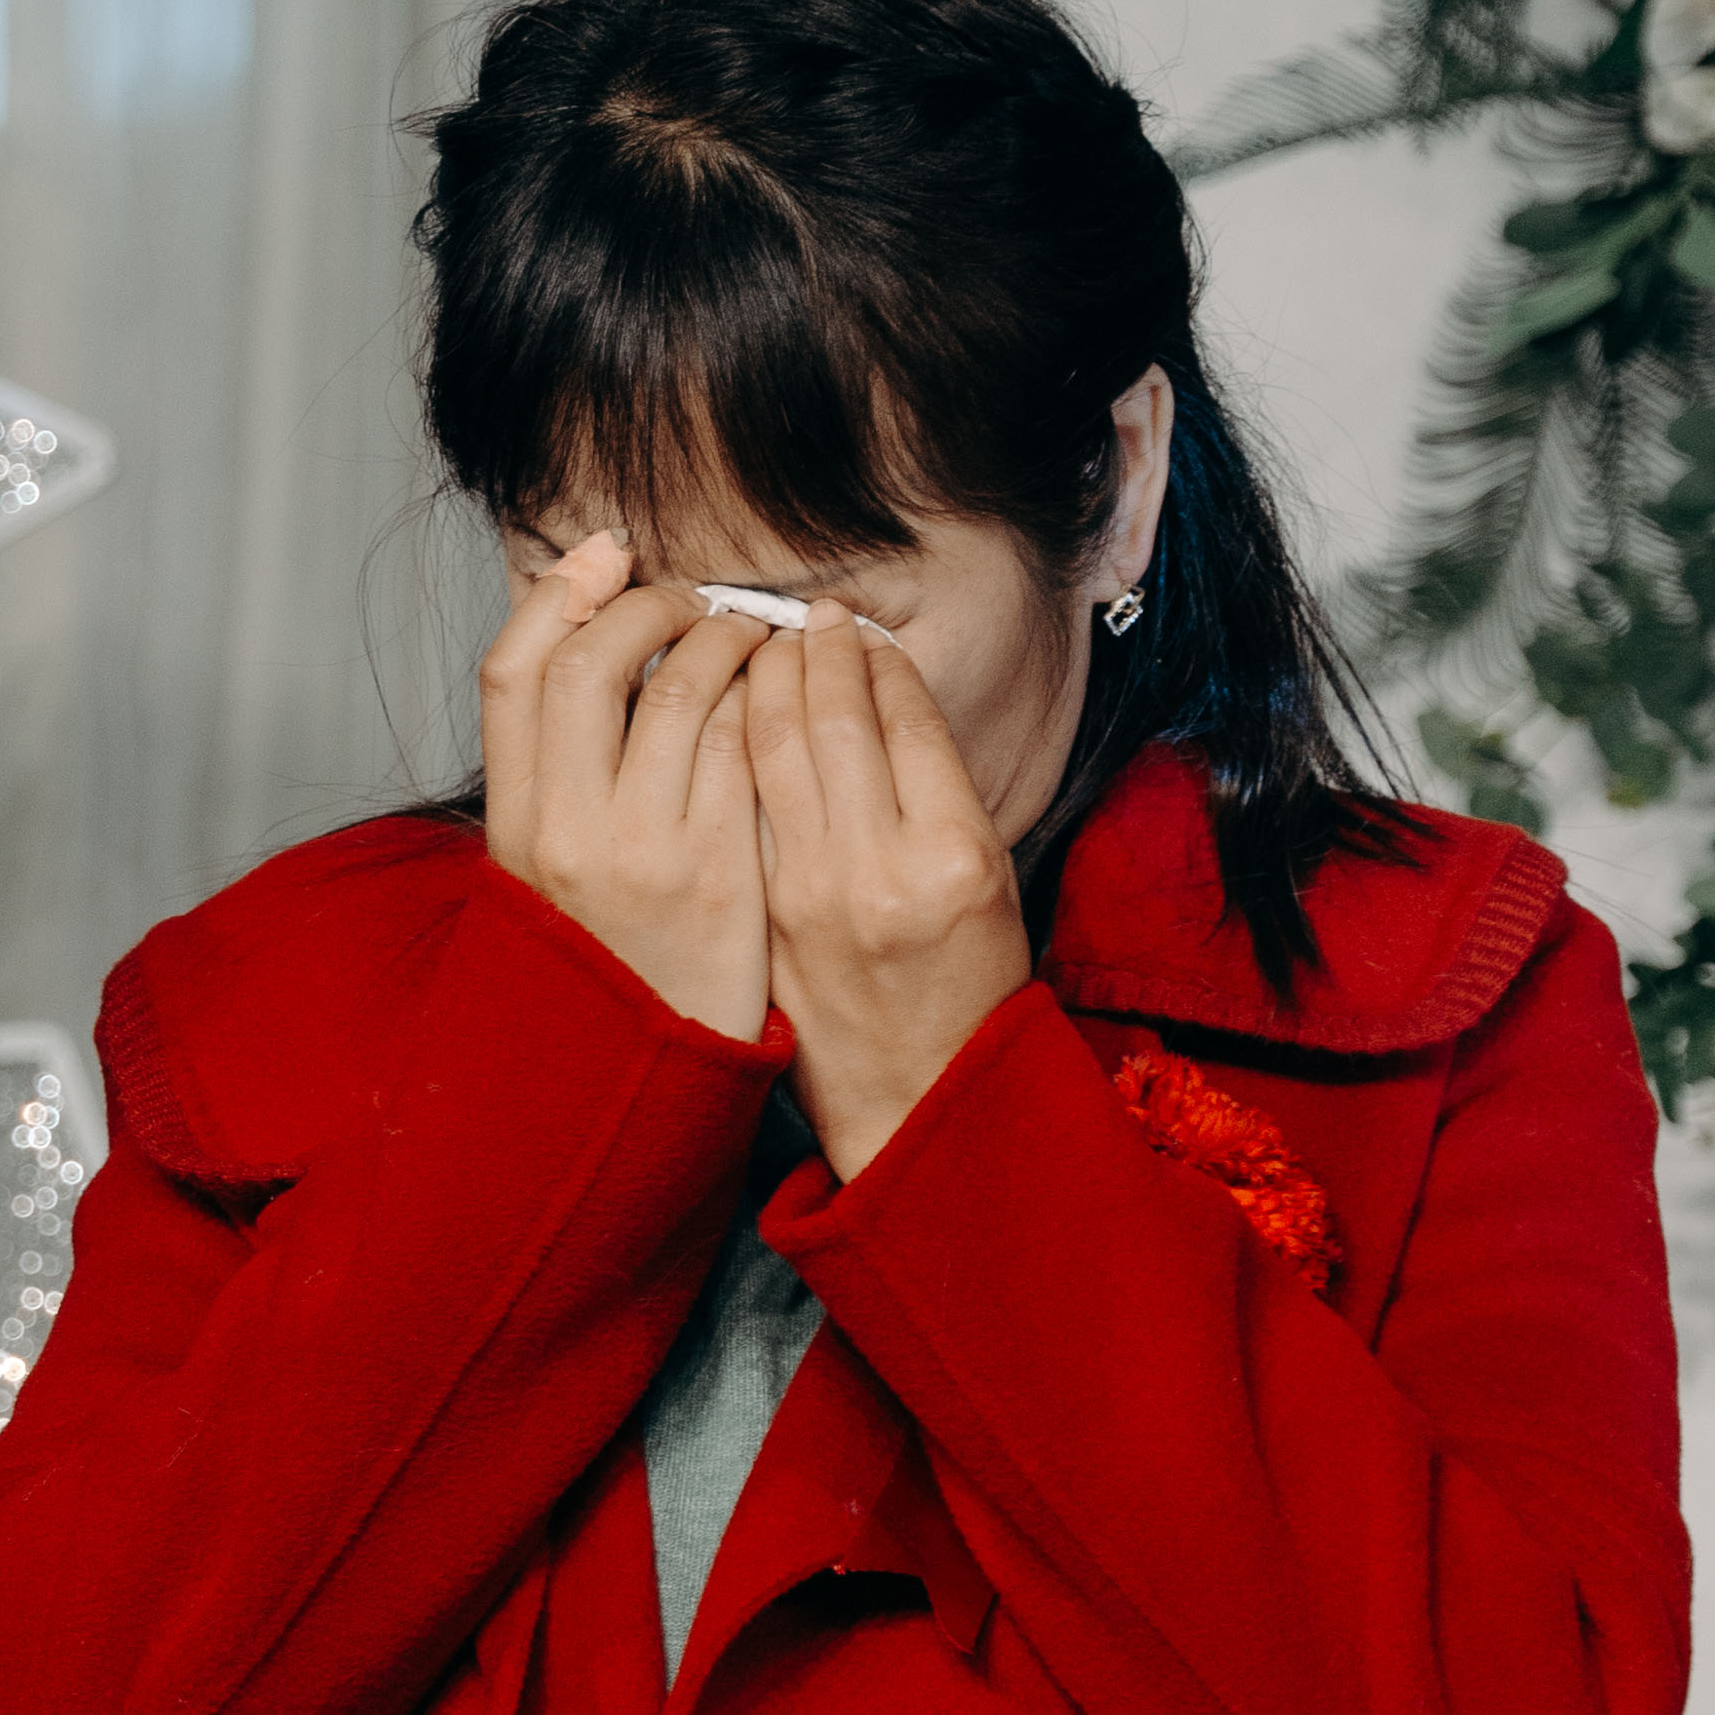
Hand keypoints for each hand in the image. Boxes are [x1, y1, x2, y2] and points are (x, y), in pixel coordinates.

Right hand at [479, 536, 776, 1053]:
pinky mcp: (722, 869)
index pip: (512, 673)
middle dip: (648, 605)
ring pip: (680, 686)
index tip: (603, 558)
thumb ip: (562, 775)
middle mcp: (568, 833)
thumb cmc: (617, 965)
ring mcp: (645, 851)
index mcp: (515, 828)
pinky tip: (782, 692)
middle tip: (689, 598)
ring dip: (722, 638)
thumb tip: (594, 642)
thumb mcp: (554, 873)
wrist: (658, 1078)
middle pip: (591, 662)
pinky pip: (744, 744)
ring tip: (747, 636)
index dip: (557, 596)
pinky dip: (765, 697)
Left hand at [746, 611, 1032, 1180]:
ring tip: (760, 645)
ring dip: (758, 677)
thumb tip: (877, 687)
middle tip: (807, 619)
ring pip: (767, 743)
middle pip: (830, 713)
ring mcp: (807, 891)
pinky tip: (725, 713)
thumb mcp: (990, 878)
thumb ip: (936, 786)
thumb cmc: (965, 984)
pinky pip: (735, 798)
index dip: (874, 655)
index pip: (903, 713)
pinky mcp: (759, 914)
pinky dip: (727, 741)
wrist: (915, 1095)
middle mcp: (878, 866)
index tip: (858, 626)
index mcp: (953, 851)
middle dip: (813, 648)